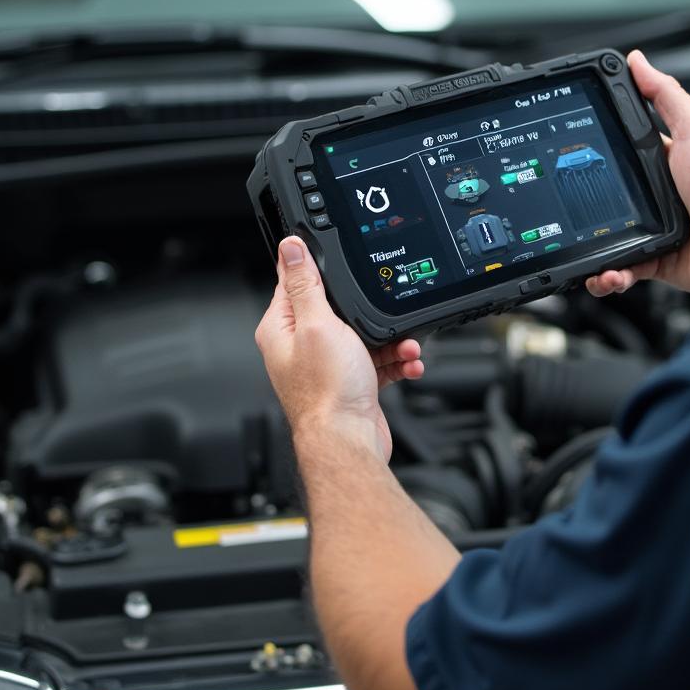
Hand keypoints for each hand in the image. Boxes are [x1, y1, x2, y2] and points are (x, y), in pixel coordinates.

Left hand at [255, 236, 423, 461]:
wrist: (348, 441)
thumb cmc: (327, 392)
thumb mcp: (317, 325)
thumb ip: (305, 284)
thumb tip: (290, 247)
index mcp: (282, 328)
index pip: (294, 282)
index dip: (316, 266)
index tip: (336, 252)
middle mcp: (301, 345)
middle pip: (337, 308)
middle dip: (368, 310)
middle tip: (383, 312)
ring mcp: (327, 364)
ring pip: (364, 335)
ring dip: (391, 339)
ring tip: (405, 345)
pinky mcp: (351, 380)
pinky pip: (378, 360)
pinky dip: (395, 360)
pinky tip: (407, 363)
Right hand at [587, 51, 689, 297]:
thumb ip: (665, 95)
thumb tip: (637, 61)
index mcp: (662, 160)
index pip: (619, 149)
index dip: (594, 149)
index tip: (568, 149)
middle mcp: (655, 194)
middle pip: (604, 194)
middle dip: (581, 202)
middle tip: (563, 205)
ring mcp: (652, 229)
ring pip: (606, 237)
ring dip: (589, 247)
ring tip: (578, 248)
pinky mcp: (654, 260)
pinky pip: (621, 269)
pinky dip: (608, 275)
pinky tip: (603, 273)